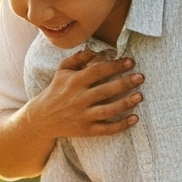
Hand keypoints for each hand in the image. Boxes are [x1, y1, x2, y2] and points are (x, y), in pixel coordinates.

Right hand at [25, 48, 143, 137]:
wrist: (41, 118)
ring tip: (139, 96)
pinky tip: (134, 119)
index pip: (97, 71)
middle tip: (141, 77)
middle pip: (105, 90)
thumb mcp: (62, 71)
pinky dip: (121, 125)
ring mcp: (82, 116)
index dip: (115, 66)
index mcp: (74, 82)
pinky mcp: (85, 130)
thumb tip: (98, 51)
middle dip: (125, 83)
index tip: (131, 62)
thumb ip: (79, 58)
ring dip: (125, 103)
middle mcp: (78, 99)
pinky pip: (106, 129)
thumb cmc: (56, 90)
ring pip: (107, 110)